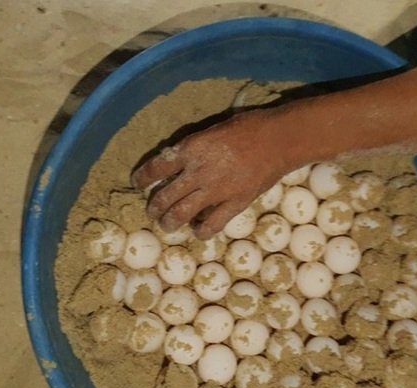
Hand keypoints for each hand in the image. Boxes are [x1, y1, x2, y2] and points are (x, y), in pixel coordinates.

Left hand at [131, 110, 294, 238]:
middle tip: (152, 212)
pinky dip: (201, 231)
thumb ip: (196, 146)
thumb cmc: (249, 127)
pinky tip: (198, 231)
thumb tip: (182, 157)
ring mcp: (215, 191)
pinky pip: (211, 224)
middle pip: (164, 197)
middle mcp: (197, 172)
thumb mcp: (214, 130)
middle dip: (154, 208)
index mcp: (190, 150)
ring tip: (167, 225)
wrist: (279, 140)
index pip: (155, 168)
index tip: (138, 183)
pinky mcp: (234, 203)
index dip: (142, 178)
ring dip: (169, 223)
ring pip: (181, 214)